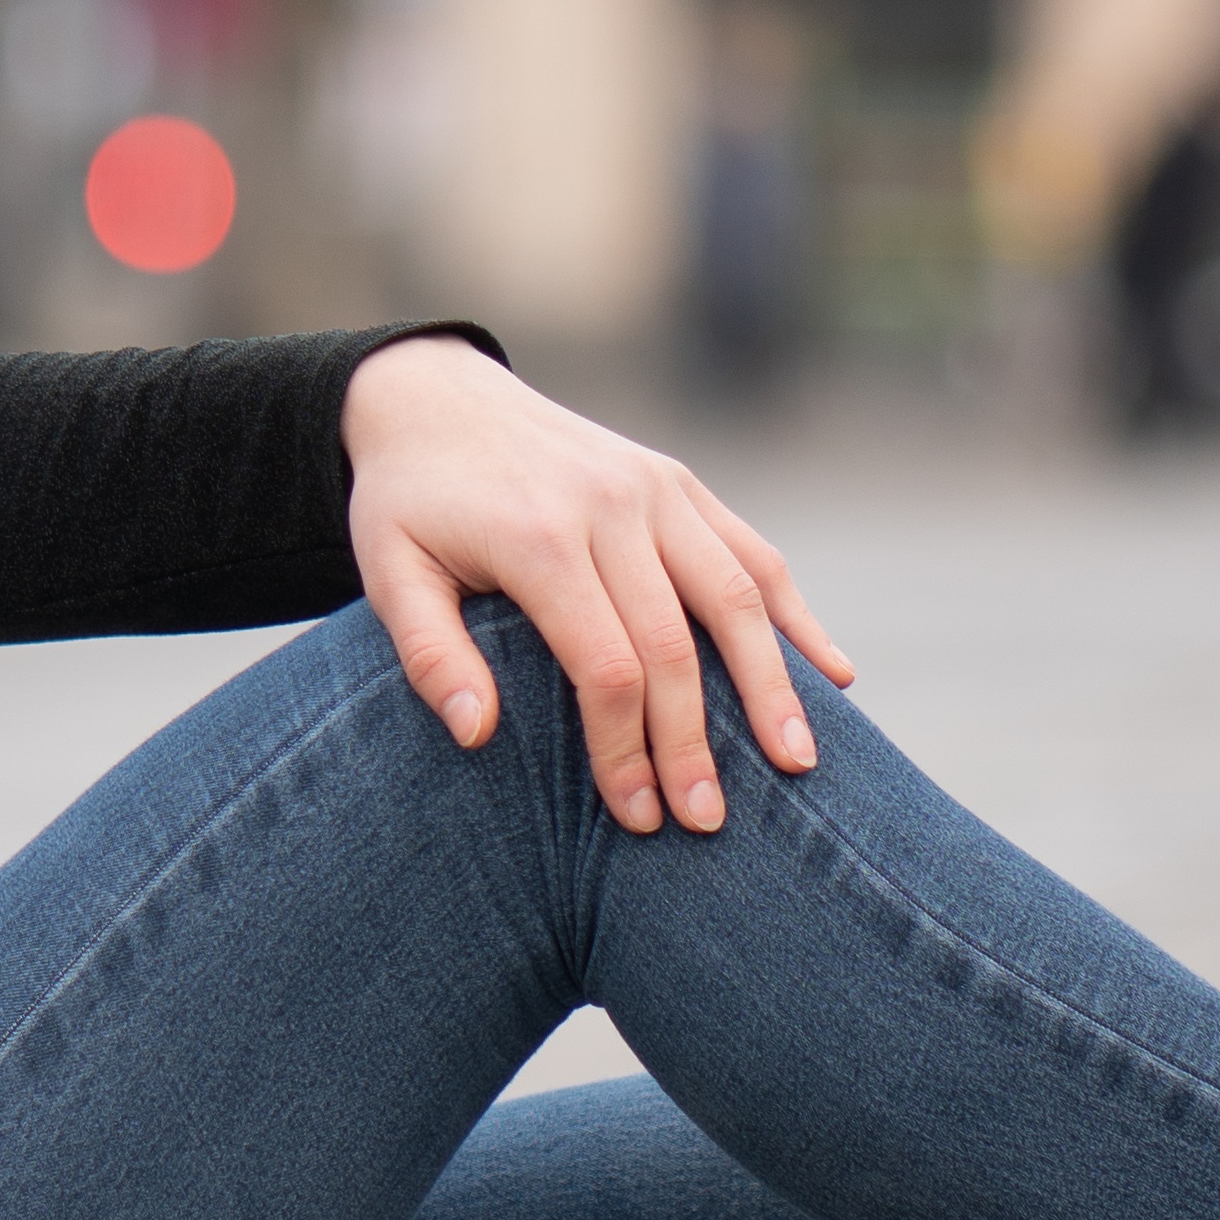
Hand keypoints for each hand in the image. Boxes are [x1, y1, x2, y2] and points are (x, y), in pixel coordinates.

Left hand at [339, 335, 854, 835]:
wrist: (437, 398)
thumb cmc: (409, 504)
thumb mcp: (388, 573)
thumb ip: (429, 655)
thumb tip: (478, 736)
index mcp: (538, 537)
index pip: (605, 664)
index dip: (626, 748)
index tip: (638, 816)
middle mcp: (610, 507)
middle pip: (676, 643)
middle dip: (697, 741)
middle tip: (710, 821)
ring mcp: (655, 488)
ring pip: (735, 594)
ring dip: (772, 684)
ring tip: (798, 761)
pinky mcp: (680, 482)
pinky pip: (752, 552)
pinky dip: (795, 613)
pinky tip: (831, 673)